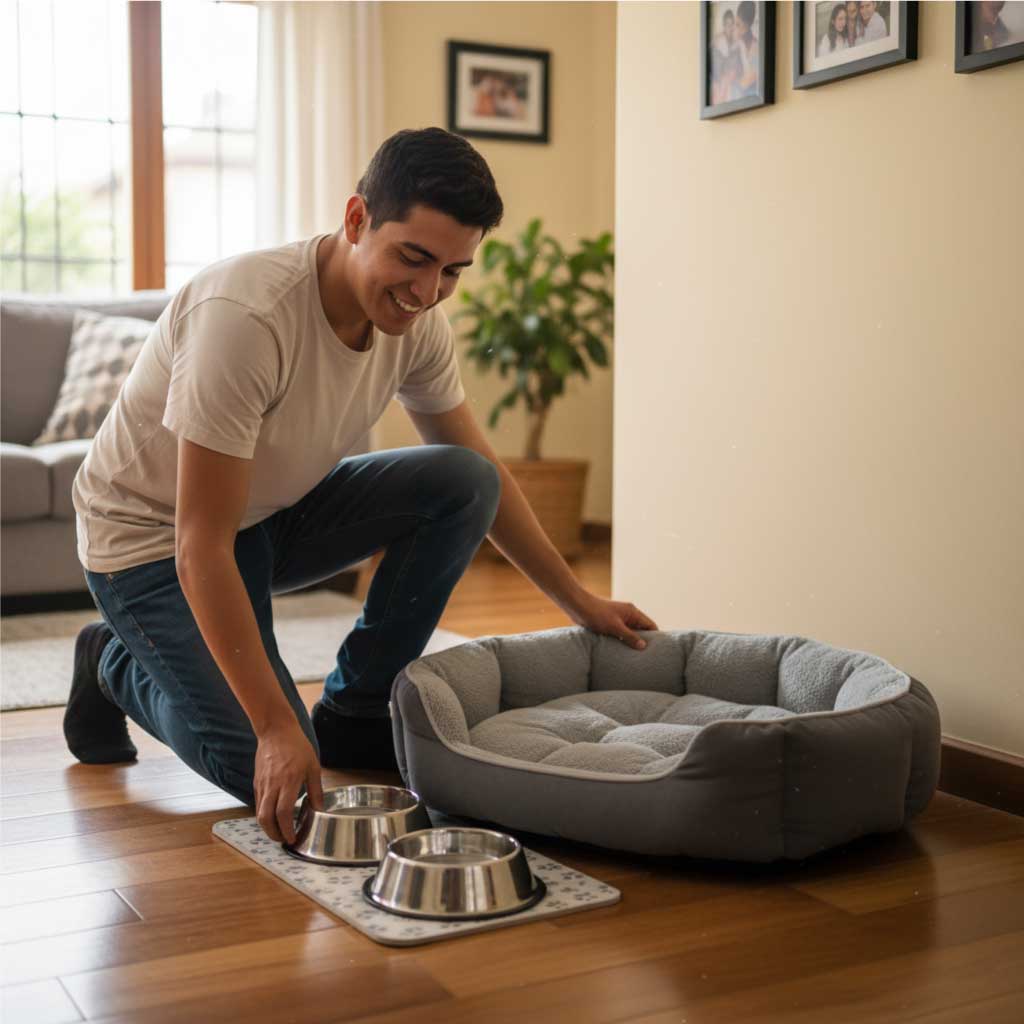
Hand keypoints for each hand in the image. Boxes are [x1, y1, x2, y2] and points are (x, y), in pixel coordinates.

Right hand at [253, 720, 324, 843]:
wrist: (275, 731)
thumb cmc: (297, 746)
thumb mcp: (313, 767)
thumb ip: (316, 790)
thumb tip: (319, 809)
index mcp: (288, 781)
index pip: (283, 812)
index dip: (287, 829)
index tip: (293, 838)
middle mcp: (272, 785)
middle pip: (266, 818)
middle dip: (274, 834)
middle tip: (285, 840)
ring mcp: (262, 784)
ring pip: (259, 813)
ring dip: (268, 827)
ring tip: (280, 831)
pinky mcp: (256, 782)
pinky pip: (258, 804)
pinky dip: (264, 815)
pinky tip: (274, 816)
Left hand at [566, 591, 658, 649]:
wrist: (578, 606)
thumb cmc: (597, 614)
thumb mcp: (615, 627)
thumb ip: (630, 636)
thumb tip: (643, 646)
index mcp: (633, 612)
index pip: (650, 625)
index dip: (656, 637)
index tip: (658, 650)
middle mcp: (628, 615)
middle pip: (642, 630)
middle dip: (644, 641)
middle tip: (648, 656)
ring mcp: (619, 619)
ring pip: (631, 632)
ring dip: (633, 642)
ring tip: (636, 657)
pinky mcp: (610, 623)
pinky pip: (621, 634)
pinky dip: (623, 641)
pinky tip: (623, 651)